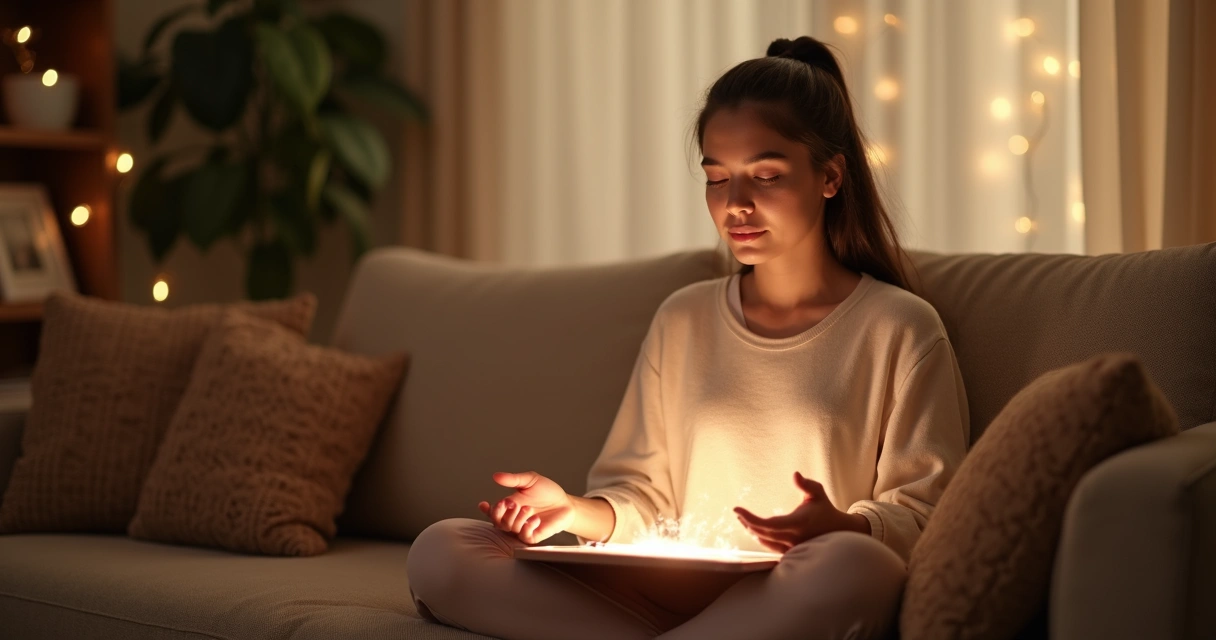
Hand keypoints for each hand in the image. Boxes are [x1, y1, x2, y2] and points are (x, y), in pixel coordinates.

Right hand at [478, 471, 575, 544]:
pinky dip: (527, 527)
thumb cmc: (547, 492)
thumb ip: (513, 479)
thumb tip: (496, 476)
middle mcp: (514, 518)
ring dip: (516, 518)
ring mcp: (523, 528)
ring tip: (528, 508)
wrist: (565, 503)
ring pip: (510, 528)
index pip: (493, 511)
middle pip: (497, 522)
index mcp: (510, 506)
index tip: (483, 504)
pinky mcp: (534, 536)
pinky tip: (535, 519)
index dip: (486, 510)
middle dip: (500, 513)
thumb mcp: (530, 480)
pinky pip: (524, 536)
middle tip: (510, 502)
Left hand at [734, 472, 869, 552]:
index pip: (768, 524)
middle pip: (762, 534)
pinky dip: (760, 538)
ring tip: (743, 520)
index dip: (750, 518)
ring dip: (751, 531)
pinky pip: (770, 548)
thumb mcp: (818, 493)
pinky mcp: (791, 553)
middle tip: (738, 513)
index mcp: (798, 522)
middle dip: (747, 522)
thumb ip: (806, 484)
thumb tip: (795, 474)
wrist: (839, 532)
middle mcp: (793, 538)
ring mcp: (792, 548)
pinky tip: (754, 530)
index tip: (737, 509)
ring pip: (764, 542)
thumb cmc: (825, 509)